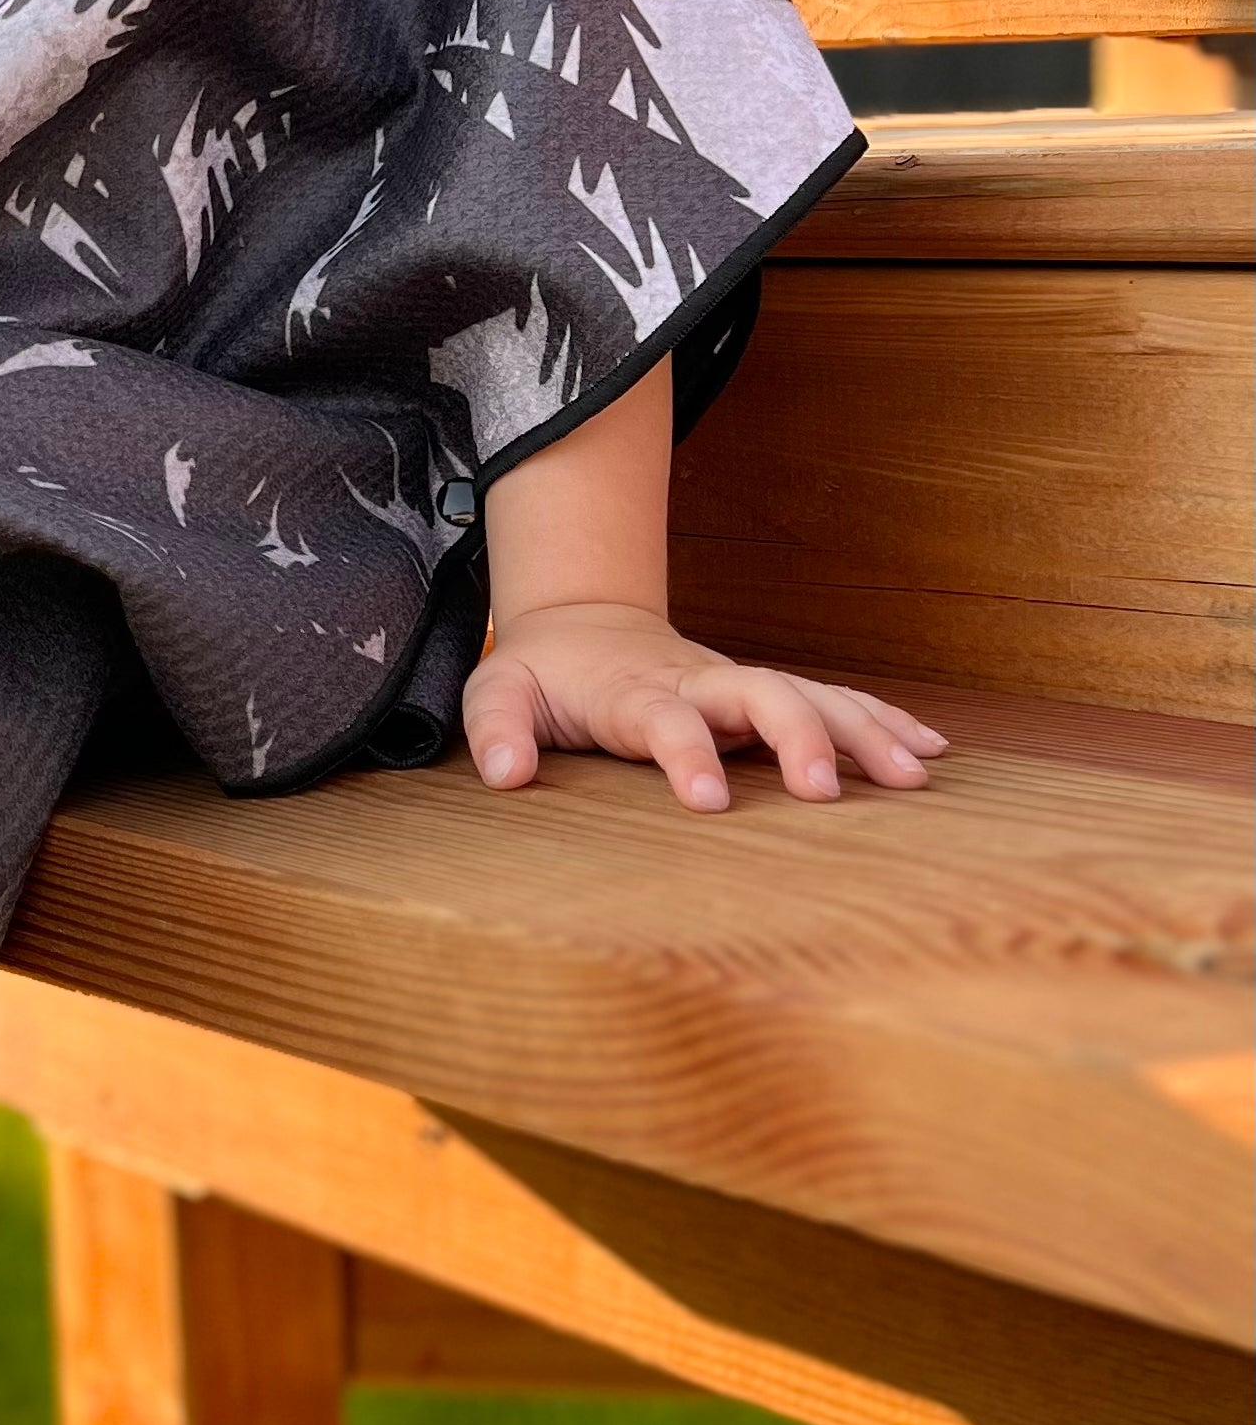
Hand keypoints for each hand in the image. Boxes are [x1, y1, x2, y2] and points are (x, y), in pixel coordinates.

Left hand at [463, 599, 947, 813]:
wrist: (581, 624)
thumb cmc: (544, 672)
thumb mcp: (500, 693)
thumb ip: (497, 730)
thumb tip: (506, 776)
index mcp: (632, 690)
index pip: (664, 718)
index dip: (685, 753)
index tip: (707, 799)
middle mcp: (696, 683)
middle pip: (758, 693)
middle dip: (797, 736)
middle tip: (826, 792)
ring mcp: (735, 685)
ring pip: (807, 694)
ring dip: (860, 730)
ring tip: (912, 777)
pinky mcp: (761, 696)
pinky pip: (828, 700)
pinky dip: (879, 720)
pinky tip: (928, 751)